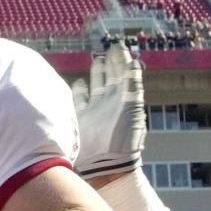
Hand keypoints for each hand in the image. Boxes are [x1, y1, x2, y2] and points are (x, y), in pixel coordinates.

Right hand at [72, 42, 145, 178]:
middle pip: (110, 76)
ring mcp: (95, 109)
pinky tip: (79, 83)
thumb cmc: (123, 138)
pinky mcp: (81, 117)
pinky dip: (79, 90)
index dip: (123, 60)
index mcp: (124, 98)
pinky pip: (78, 99)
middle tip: (112, 48)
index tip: (120, 47)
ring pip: (96, 84)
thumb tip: (132, 62)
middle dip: (111, 63)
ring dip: (97, 72)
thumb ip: (131, 84)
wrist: (106, 164)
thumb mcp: (131, 107)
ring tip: (98, 59)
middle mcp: (110, 102)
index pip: (125, 74)